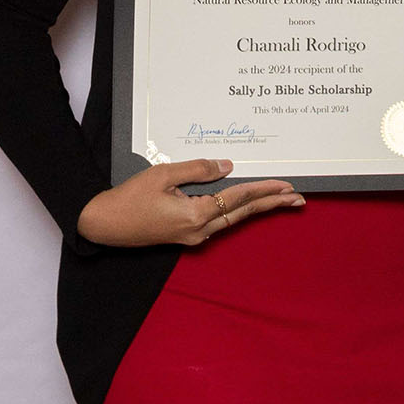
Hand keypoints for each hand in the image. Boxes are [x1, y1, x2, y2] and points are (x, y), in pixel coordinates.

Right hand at [77, 158, 302, 247]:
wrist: (104, 224)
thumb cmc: (129, 198)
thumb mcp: (163, 175)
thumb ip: (198, 170)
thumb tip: (229, 166)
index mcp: (195, 215)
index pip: (239, 198)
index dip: (264, 189)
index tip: (287, 185)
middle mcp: (200, 230)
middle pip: (244, 213)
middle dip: (273, 204)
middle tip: (300, 198)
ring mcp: (194, 237)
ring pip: (235, 219)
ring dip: (259, 208)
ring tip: (284, 201)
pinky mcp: (187, 236)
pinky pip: (221, 222)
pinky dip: (239, 211)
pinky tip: (250, 205)